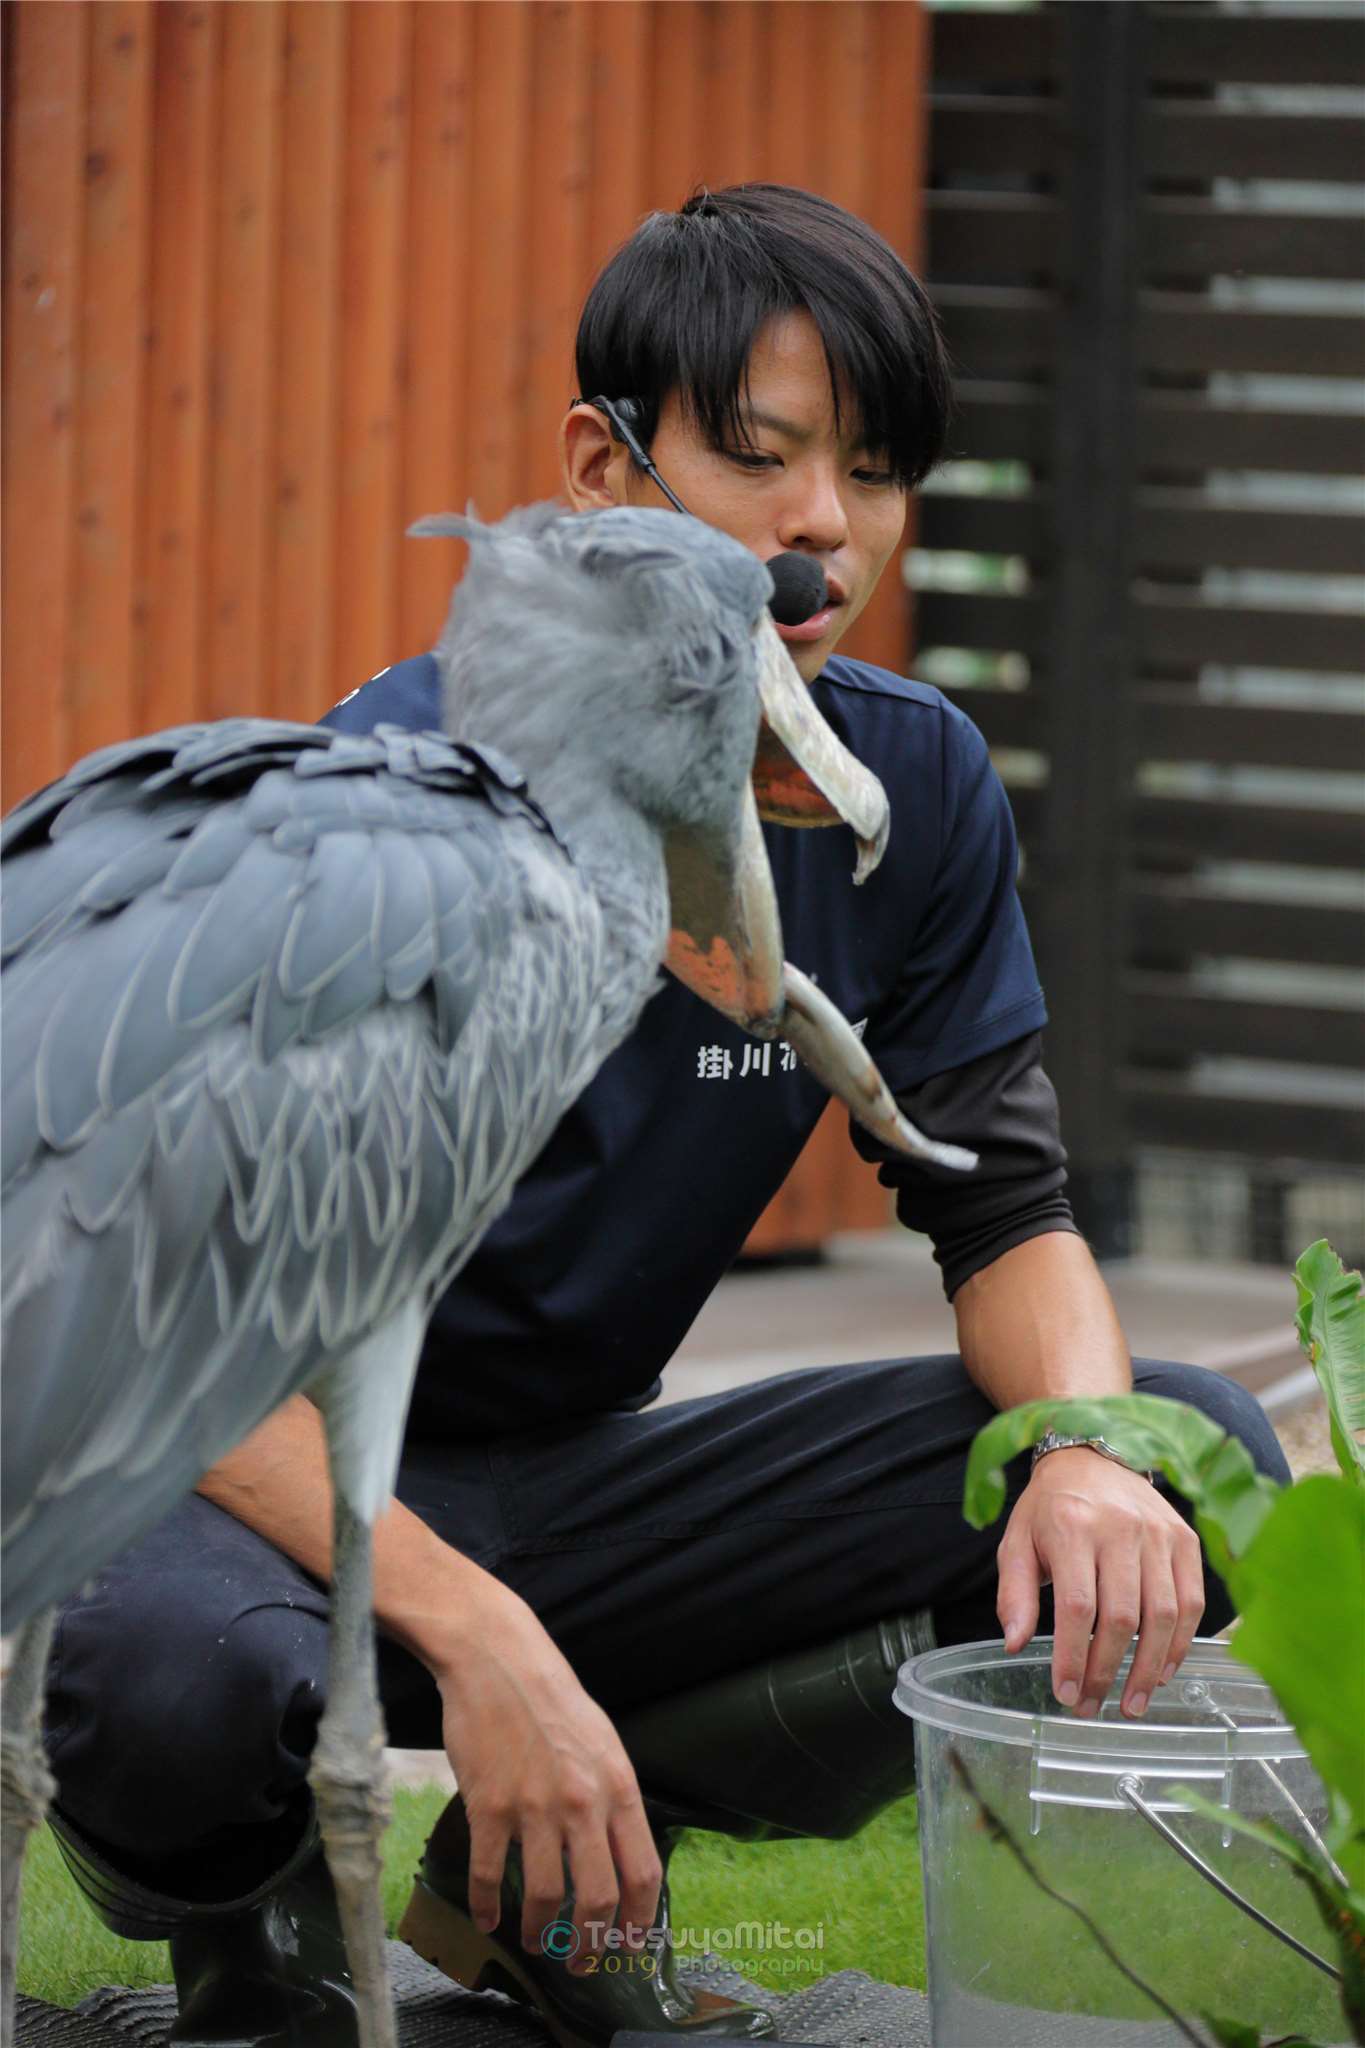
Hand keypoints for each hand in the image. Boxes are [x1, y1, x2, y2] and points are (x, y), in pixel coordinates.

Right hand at [429, 1579, 661, 1971]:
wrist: (497, 1659)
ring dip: (541, 1933)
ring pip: (546, 1897)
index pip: (643, 1872)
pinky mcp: (489, 1806)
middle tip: (582, 1964)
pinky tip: (489, 1920)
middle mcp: (582, 1802)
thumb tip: (620, 1851)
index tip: (631, 1945)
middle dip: (591, 1945)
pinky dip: (489, 1908)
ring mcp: (534, 1807)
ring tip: (535, 1942)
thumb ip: (612, 1797)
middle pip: (598, 1899)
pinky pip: (491, 1876)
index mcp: (618, 1786)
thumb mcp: (602, 1741)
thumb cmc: (551, 1698)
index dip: (640, 1920)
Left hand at [995, 1448, 1204, 1718]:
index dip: (1073, 1656)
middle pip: (1121, 1617)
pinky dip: (1180, 1643)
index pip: (1076, 1606)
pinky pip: (1192, 1601)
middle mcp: (1119, 1527)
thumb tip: (1014, 1643)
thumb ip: (1014, 1593)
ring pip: (1162, 1615)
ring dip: (1147, 1669)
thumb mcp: (1017, 1542)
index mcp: (1070, 1525)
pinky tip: (1161, 1671)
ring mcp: (1158, 1532)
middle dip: (1107, 1671)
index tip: (1065, 1693)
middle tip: (1093, 1706)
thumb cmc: (1050, 1508)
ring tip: (1130, 1703)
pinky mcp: (1185, 1539)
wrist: (1093, 1455)